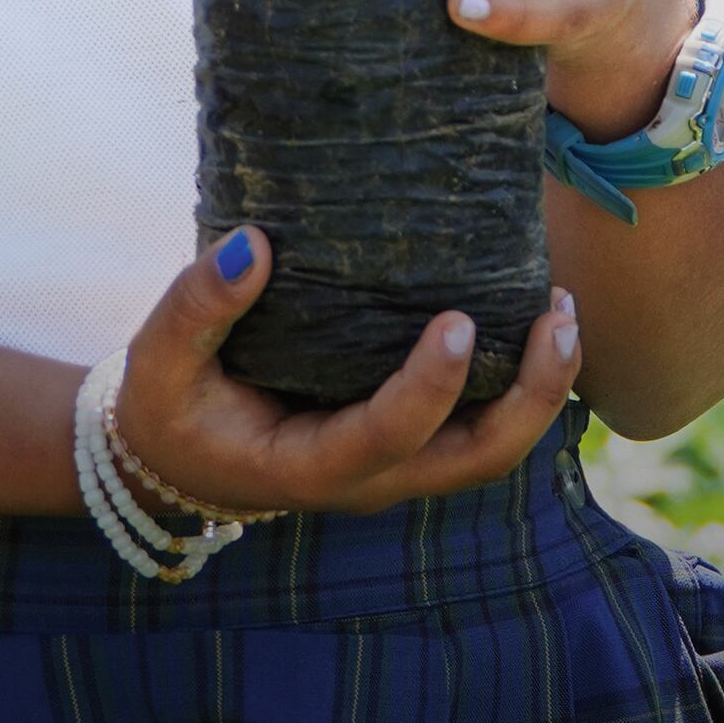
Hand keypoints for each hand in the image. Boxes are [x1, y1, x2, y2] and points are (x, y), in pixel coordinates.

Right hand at [111, 227, 580, 517]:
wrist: (174, 460)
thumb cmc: (168, 406)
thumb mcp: (160, 358)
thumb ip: (200, 306)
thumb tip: (253, 244)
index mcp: (308, 468)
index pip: (387, 437)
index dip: (431, 387)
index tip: (460, 321)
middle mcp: (368, 478)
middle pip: (475, 461)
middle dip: (532, 398)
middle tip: (558, 318)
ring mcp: (395, 466)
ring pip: (490, 450)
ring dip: (540, 390)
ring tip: (563, 311)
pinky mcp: (407, 443)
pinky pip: (477, 425)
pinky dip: (518, 382)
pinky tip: (532, 318)